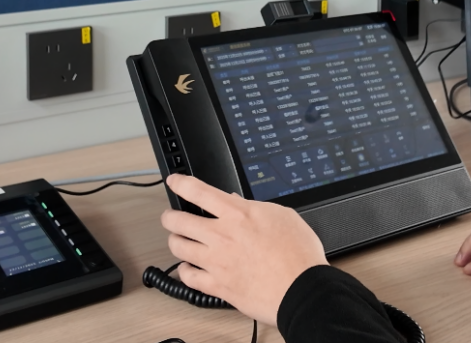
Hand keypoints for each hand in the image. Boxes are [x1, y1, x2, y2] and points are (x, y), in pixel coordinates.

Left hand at [160, 174, 327, 325]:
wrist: (301, 288)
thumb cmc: (298, 254)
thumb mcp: (283, 215)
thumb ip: (256, 207)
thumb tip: (237, 201)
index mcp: (238, 214)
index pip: (199, 191)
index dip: (181, 183)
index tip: (174, 181)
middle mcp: (222, 236)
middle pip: (178, 220)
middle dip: (170, 216)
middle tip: (170, 216)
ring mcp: (216, 262)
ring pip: (178, 248)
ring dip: (175, 241)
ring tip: (178, 240)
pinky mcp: (218, 286)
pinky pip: (188, 278)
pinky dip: (185, 271)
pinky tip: (188, 268)